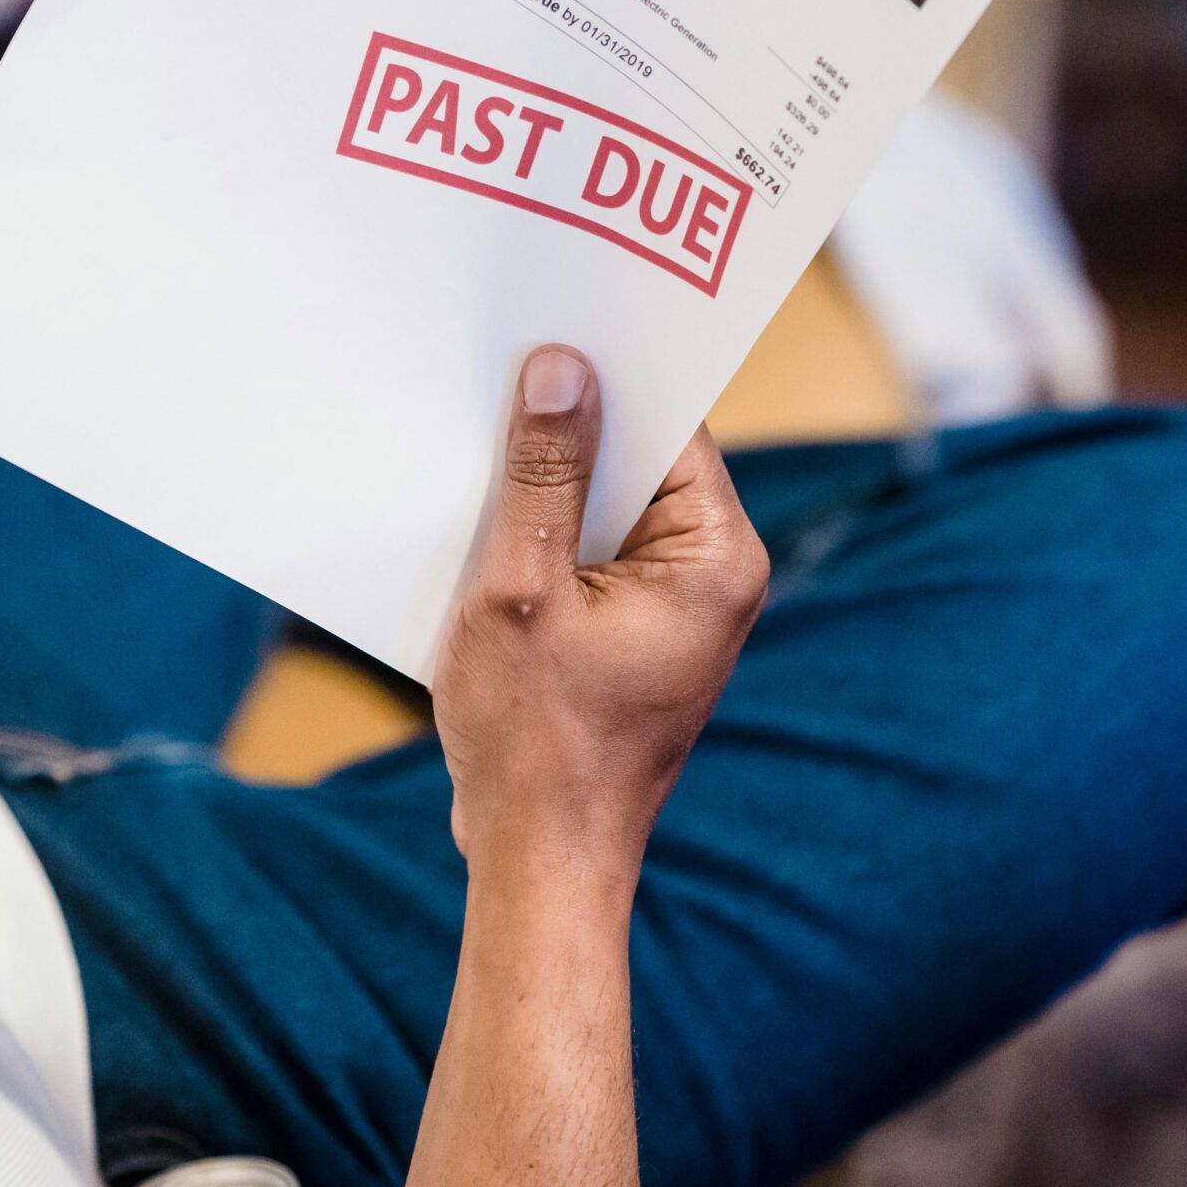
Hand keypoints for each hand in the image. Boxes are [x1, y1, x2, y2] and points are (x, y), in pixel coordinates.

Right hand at [434, 344, 768, 900]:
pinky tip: (475, 524)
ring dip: (541, 487)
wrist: (539, 862)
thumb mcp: (521, 592)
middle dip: (565, 427)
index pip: (669, 424)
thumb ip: (542, 477)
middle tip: (492, 373)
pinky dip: (538, 539)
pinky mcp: (632, 635)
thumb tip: (561, 370)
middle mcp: (712, 576)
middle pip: (637, 459)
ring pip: (604, 507)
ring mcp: (674, 608)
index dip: (606, 375)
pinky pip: (588, 554)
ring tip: (471, 447)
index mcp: (715, 557)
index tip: (547, 324)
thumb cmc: (536, 744)